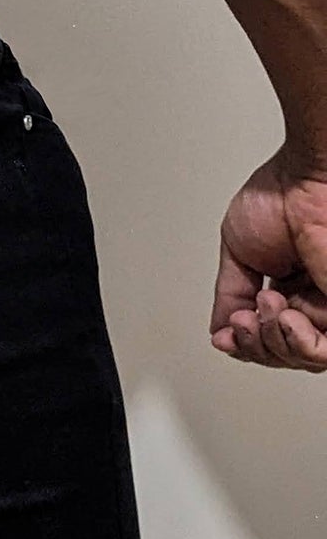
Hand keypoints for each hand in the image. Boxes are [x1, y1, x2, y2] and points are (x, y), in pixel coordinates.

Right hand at [210, 149, 326, 370]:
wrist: (304, 182)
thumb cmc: (279, 196)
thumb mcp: (237, 251)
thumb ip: (229, 294)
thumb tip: (222, 332)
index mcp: (289, 287)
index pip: (267, 336)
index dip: (244, 343)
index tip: (226, 334)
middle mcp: (312, 300)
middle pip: (281, 353)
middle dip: (254, 344)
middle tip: (244, 317)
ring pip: (302, 357)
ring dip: (272, 341)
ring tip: (265, 305)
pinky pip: (325, 352)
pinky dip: (298, 343)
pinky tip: (283, 316)